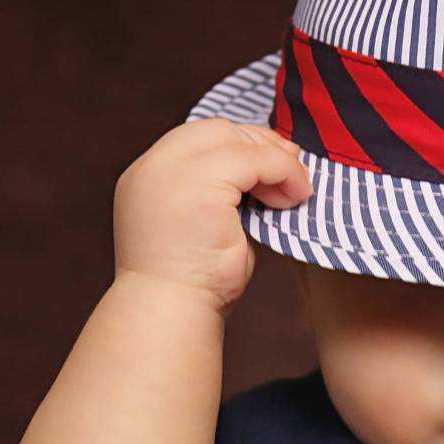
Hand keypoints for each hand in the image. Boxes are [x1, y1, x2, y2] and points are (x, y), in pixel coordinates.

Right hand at [112, 117, 313, 315]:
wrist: (170, 314)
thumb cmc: (193, 283)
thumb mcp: (206, 225)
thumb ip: (225, 195)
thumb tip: (270, 173)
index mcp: (148, 176)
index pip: (199, 139)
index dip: (240, 145)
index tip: (273, 164)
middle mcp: (153, 166)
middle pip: (217, 130)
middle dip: (260, 145)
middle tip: (294, 169)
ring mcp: (171, 171)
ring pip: (238, 141)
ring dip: (275, 161)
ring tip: (295, 192)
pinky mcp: (199, 184)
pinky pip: (255, 160)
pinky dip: (283, 172)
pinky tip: (294, 198)